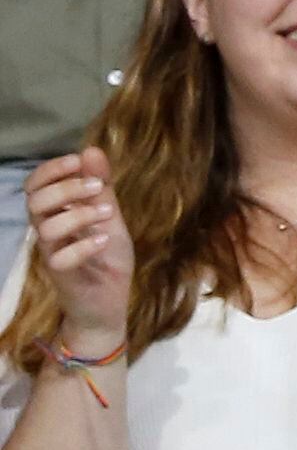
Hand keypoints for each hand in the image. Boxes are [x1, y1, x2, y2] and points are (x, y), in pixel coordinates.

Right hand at [23, 148, 128, 349]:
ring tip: (107, 213)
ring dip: (79, 214)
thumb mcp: (108, 215)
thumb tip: (91, 149)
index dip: (50, 170)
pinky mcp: (62, 275)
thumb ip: (101, 187)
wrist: (109, 300)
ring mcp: (52, 254)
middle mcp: (47, 232)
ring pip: (46, 229)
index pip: (35, 185)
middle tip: (97, 188)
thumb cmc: (105, 256)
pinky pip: (60, 259)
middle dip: (66, 188)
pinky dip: (83, 246)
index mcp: (55, 213)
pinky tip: (103, 240)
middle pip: (36, 202)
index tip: (77, 161)